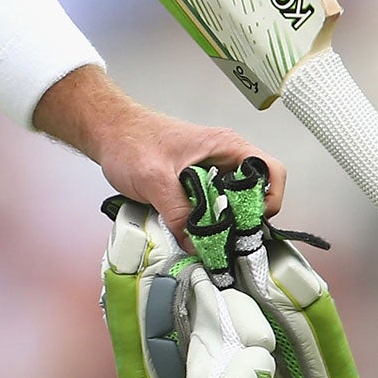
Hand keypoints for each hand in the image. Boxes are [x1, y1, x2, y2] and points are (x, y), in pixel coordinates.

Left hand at [36, 67, 285, 246]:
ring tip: (209, 239)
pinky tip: (193, 231)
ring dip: (225, 222)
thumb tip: (198, 246)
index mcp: (226, 146)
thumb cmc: (130, 141)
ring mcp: (210, 168)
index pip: (271, 171)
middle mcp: (224, 156)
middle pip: (256, 192)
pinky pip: (213, 204)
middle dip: (246, 219)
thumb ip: (179, 213)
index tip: (250, 222)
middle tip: (228, 240)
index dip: (270, 199)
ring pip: (233, 201)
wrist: (106, 131)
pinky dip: (208, 220)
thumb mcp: (155, 180)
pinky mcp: (195, 181)